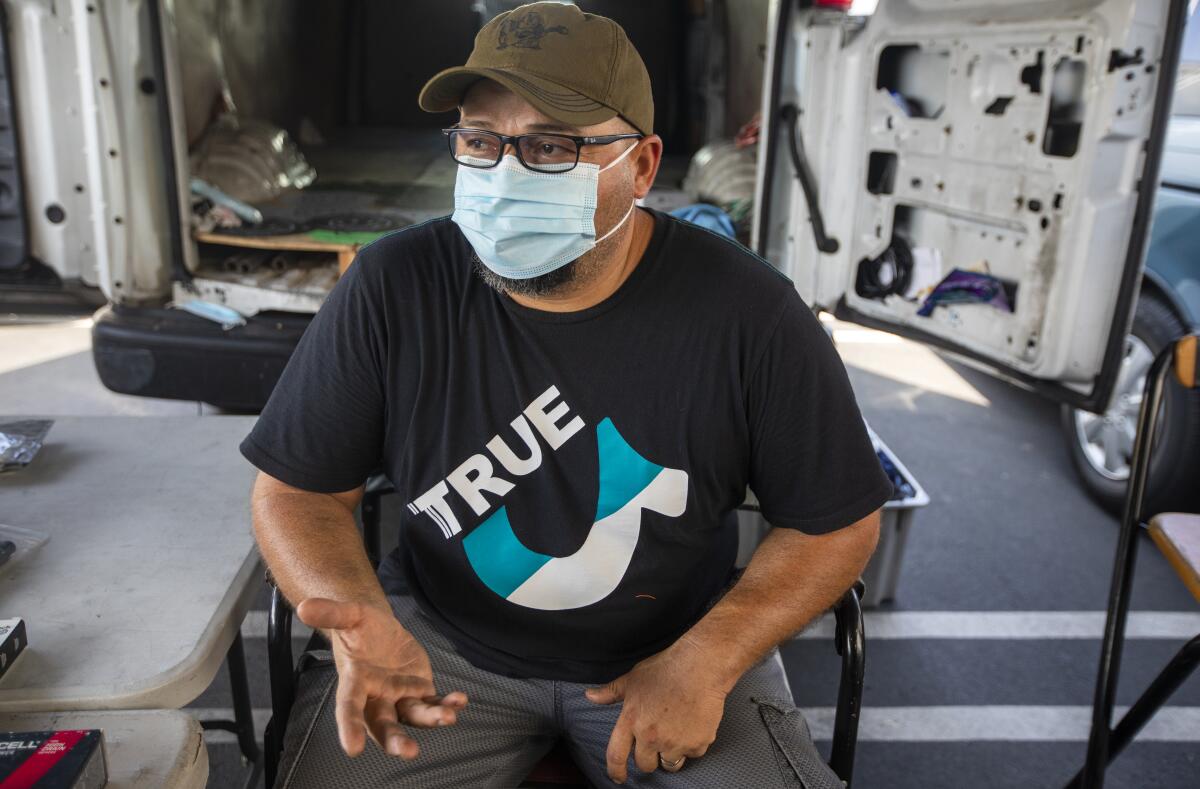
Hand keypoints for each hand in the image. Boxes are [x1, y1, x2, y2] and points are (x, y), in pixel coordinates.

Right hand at [296, 598, 467, 758]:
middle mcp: (377, 696)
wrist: (378, 630)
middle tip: (407, 751)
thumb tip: (303, 606)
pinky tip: (459, 701)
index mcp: (355, 682)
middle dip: (394, 740)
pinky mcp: (419, 691)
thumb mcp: (349, 615)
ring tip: (447, 718)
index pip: (349, 707)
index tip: (351, 748)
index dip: (349, 727)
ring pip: (413, 716)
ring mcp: (400, 696)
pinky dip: (447, 704)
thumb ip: (331, 613)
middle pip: (383, 724)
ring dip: (430, 720)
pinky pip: (433, 702)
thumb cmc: (360, 628)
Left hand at [585, 637, 730, 782]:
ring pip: (670, 763)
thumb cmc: (665, 669)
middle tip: (658, 739)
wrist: (700, 666)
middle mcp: (651, 736)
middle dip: (649, 757)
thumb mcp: (632, 679)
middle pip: (645, 765)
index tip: (618, 777)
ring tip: (677, 730)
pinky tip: (693, 723)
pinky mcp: (697, 744)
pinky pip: (693, 754)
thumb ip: (610, 692)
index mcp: (631, 720)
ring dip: (671, 753)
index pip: (616, 756)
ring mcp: (675, 742)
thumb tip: (590, 695)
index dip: (615, 771)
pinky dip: (693, 743)